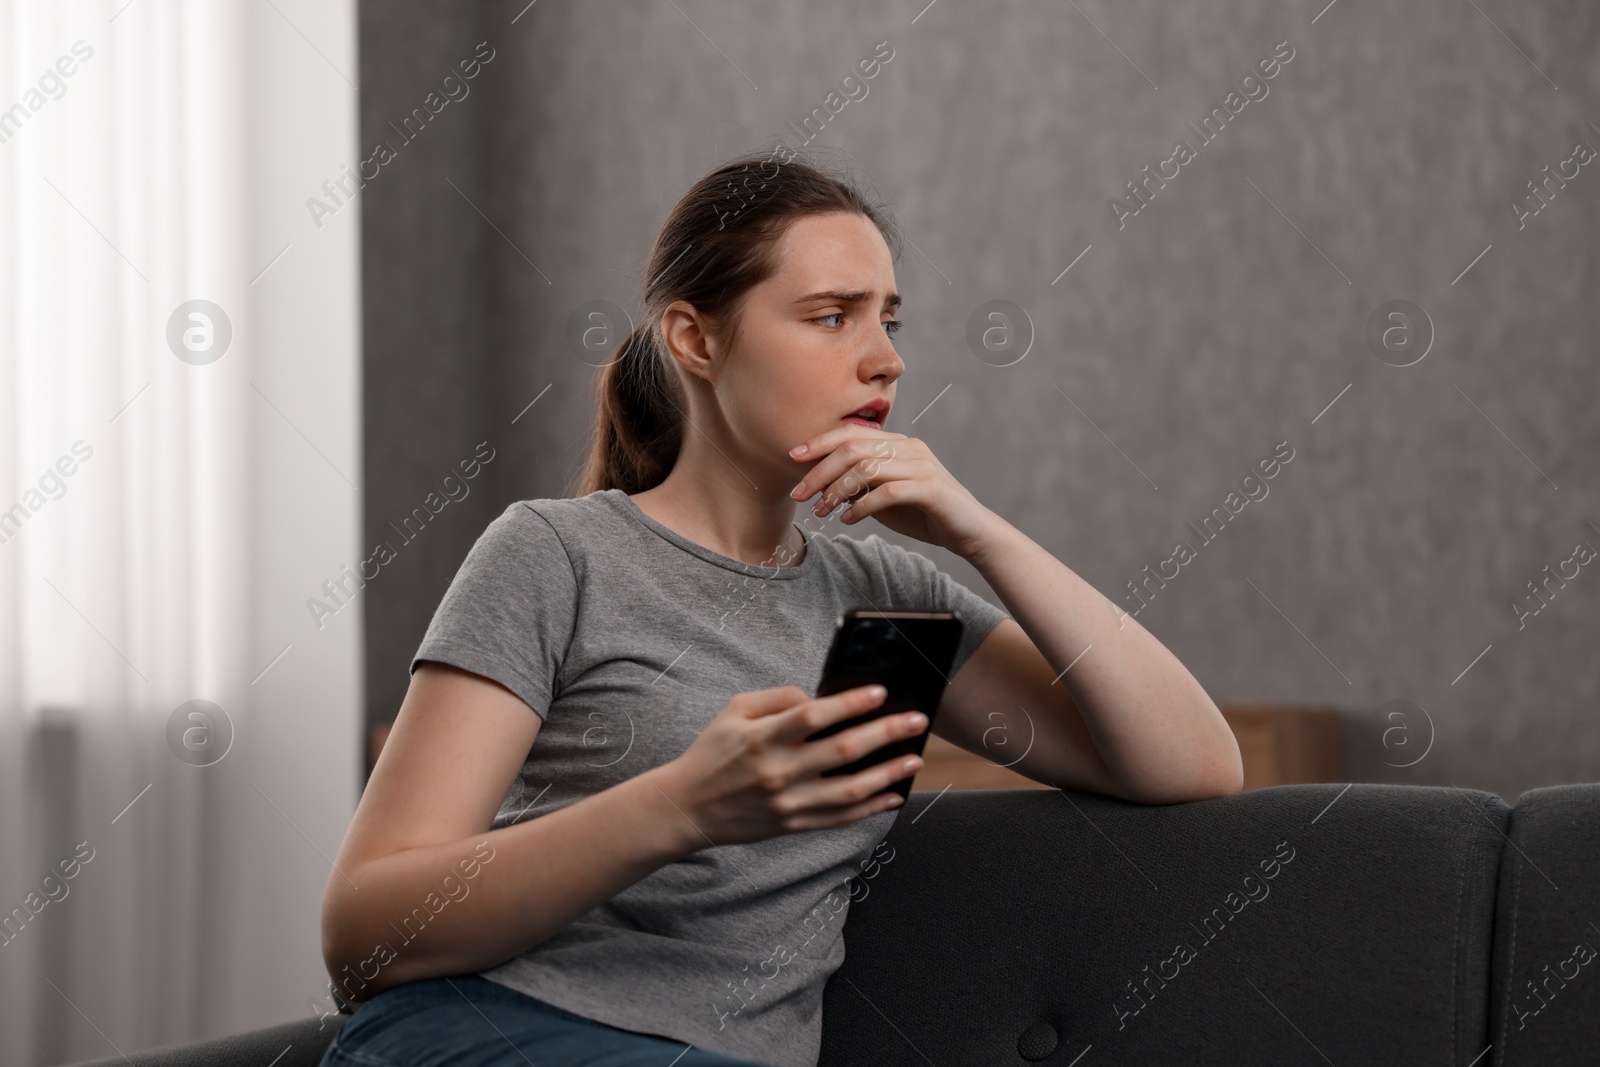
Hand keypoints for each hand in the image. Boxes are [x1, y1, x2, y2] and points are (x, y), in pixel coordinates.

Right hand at [653, 684, 928, 845]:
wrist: (688, 807)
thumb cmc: (713, 752)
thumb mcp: (735, 710)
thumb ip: (779, 698)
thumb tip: (820, 697)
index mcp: (762, 737)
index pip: (814, 716)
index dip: (850, 703)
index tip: (880, 691)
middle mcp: (778, 771)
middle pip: (843, 750)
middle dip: (886, 732)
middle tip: (917, 720)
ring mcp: (788, 803)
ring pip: (850, 790)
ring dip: (888, 773)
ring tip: (915, 759)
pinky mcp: (793, 825)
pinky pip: (841, 818)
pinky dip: (872, 807)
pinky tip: (894, 794)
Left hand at [788, 425, 997, 557]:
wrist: (970, 532)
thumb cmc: (925, 514)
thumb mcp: (885, 498)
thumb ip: (861, 487)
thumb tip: (824, 485)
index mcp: (898, 443)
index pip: (852, 433)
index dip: (819, 442)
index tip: (792, 457)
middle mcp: (910, 447)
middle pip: (854, 448)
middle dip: (820, 471)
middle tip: (800, 494)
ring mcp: (922, 466)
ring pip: (867, 468)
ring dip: (837, 491)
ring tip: (821, 511)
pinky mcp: (931, 488)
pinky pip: (887, 492)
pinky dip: (862, 506)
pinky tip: (849, 520)